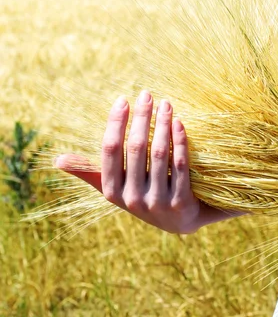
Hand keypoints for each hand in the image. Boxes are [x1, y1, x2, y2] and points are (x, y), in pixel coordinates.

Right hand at [55, 91, 236, 233]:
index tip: (123, 100)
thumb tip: (57, 161)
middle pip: (136, 148)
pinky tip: (179, 123)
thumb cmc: (142, 195)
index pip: (110, 150)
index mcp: (112, 192)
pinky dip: (180, 141)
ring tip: (165, 104)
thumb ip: (90, 173)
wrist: (181, 222)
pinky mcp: (181, 202)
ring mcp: (158, 201)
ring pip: (160, 154)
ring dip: (162, 124)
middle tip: (146, 95)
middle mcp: (133, 198)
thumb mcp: (115, 188)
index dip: (116, 123)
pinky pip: (180, 165)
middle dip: (141, 118)